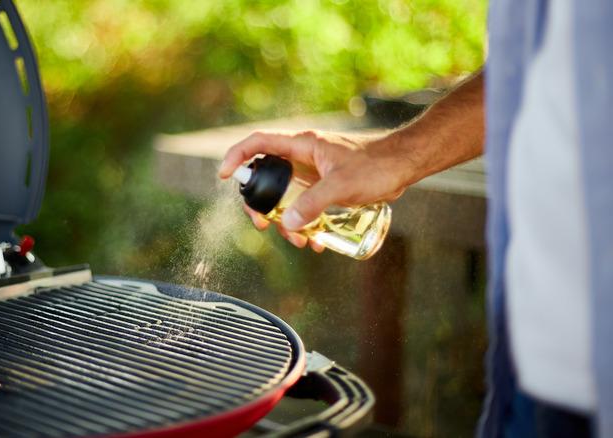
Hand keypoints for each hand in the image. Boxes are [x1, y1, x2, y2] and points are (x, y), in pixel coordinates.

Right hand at [219, 129, 411, 248]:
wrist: (403, 165)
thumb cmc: (376, 164)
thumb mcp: (341, 185)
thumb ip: (313, 204)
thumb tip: (286, 223)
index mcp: (301, 146)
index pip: (258, 144)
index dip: (236, 156)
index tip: (224, 176)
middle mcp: (302, 158)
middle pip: (266, 177)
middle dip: (260, 204)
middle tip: (261, 224)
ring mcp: (312, 173)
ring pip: (285, 197)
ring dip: (286, 221)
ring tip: (299, 241)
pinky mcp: (324, 186)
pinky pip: (304, 206)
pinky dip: (304, 223)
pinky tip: (316, 240)